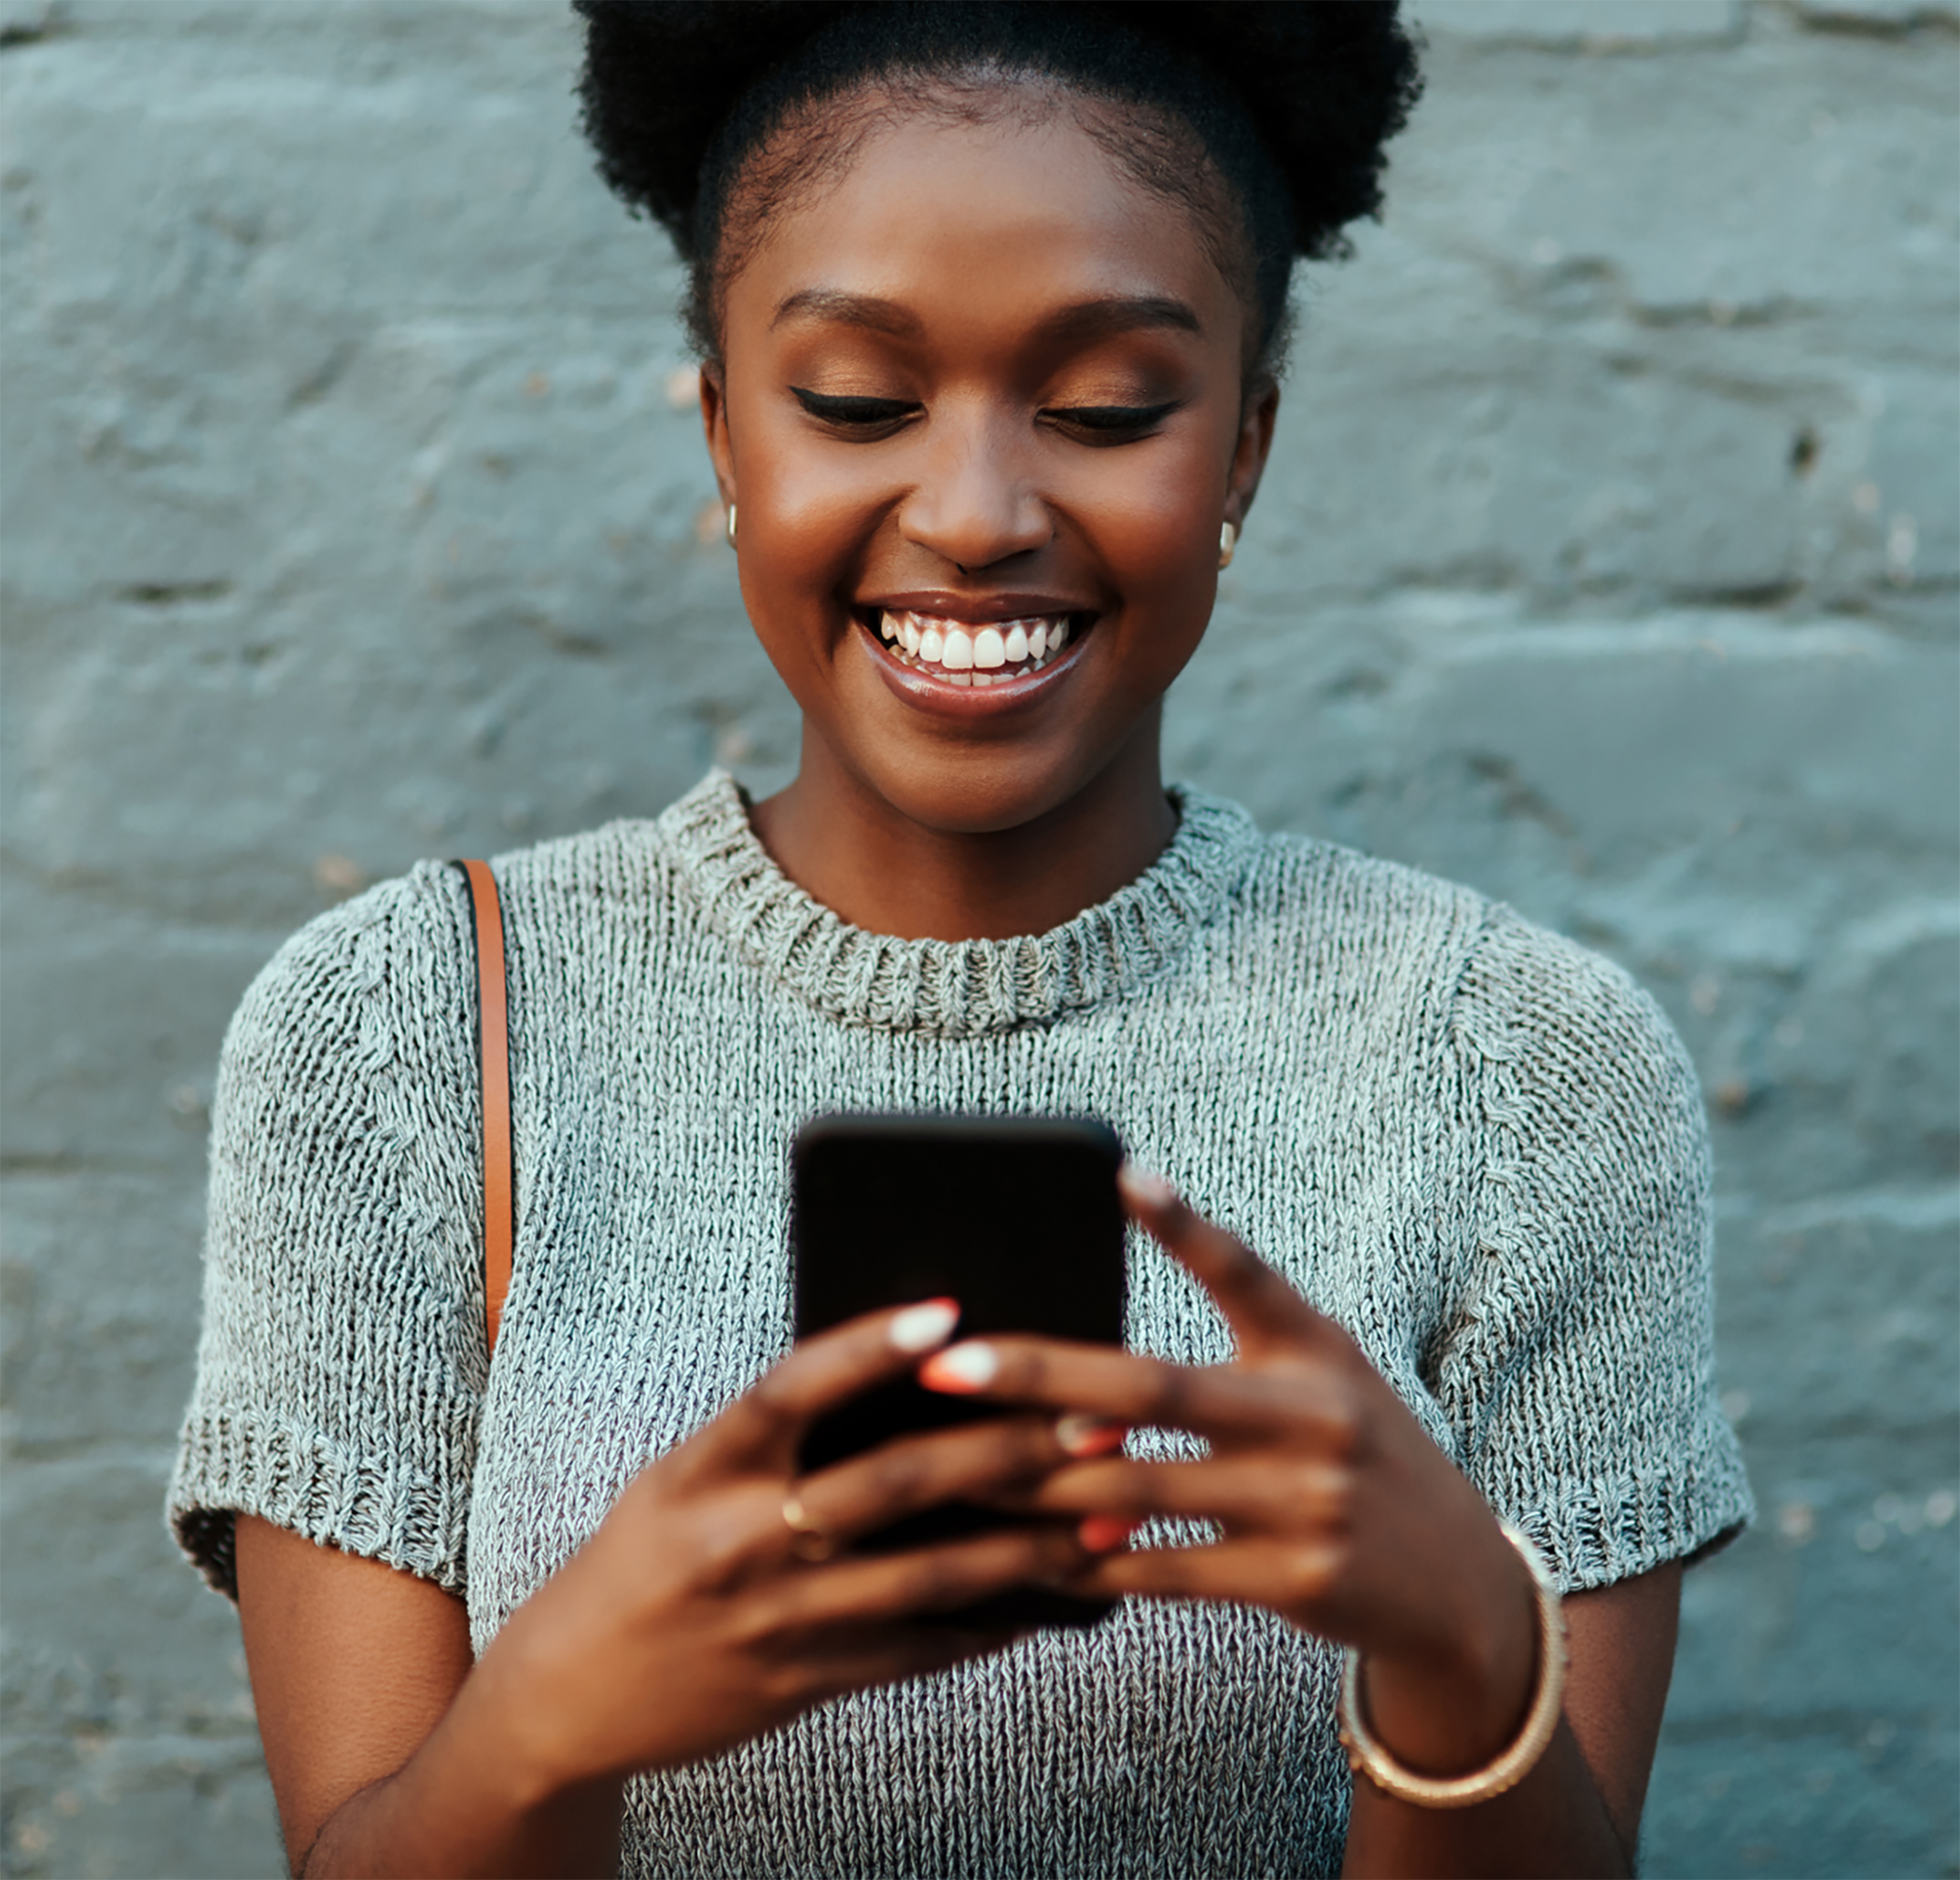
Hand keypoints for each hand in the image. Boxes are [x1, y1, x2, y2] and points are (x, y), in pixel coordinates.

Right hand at [475, 1299, 1089, 1792]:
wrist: (571, 1690)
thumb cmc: (649, 1551)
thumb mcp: (685, 1475)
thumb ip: (777, 1437)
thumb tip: (904, 1378)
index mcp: (703, 1470)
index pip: (791, 1390)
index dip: (868, 1348)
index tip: (947, 1312)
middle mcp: (740, 1541)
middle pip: (890, 1482)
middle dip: (1002, 1450)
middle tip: (1089, 1417)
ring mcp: (776, 1621)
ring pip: (927, 1576)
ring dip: (1027, 1546)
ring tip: (1103, 1515)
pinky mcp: (803, 1685)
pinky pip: (914, 1649)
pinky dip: (986, 1622)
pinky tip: (1045, 1597)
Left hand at [917, 1173, 1542, 1779]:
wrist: (1460, 1585)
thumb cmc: (1354, 1455)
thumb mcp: (1322, 1377)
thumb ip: (1233, 1352)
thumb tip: (1086, 1378)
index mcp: (1315, 1346)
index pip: (1243, 1271)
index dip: (1183, 1223)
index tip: (1118, 1174)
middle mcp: (1315, 1415)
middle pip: (1153, 1387)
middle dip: (1041, 1374)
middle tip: (949, 1365)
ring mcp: (1307, 1500)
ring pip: (1137, 1486)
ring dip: (1038, 1482)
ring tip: (956, 1468)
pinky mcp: (1297, 1581)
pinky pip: (1165, 1571)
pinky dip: (1093, 1563)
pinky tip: (1030, 1557)